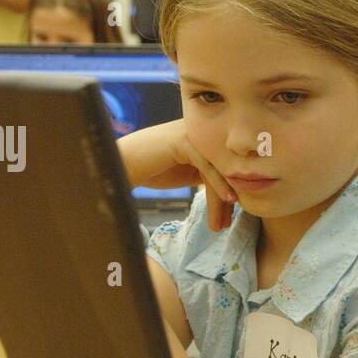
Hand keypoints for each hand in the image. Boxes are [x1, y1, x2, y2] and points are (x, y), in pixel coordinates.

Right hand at [117, 119, 235, 231]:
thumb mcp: (188, 172)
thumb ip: (208, 174)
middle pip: (224, 168)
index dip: (230, 191)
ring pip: (218, 170)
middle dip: (229, 197)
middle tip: (229, 223)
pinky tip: (227, 201)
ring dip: (222, 199)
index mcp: (205, 138)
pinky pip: (207, 167)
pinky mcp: (184, 142)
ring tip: (222, 223)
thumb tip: (236, 191)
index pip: (226, 166)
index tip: (231, 217)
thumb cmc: (153, 169)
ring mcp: (193, 135)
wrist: (120, 163)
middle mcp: (202, 133)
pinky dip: (218, 186)